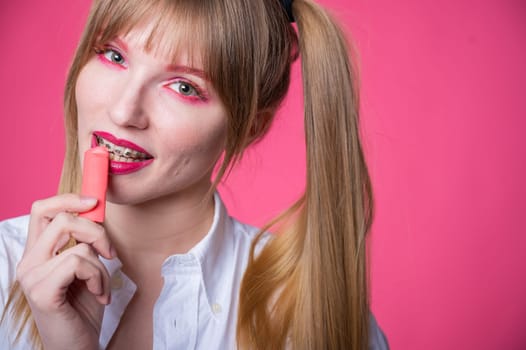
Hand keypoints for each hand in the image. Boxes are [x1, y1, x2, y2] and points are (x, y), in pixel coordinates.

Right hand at [16, 194, 114, 349]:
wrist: (79, 346)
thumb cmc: (84, 307)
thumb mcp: (87, 267)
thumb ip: (85, 241)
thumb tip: (95, 211)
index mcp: (37, 253)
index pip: (42, 210)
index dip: (69, 198)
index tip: (94, 202)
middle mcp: (28, 262)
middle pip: (61, 218)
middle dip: (96, 231)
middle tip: (109, 252)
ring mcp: (32, 277)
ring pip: (78, 245)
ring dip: (101, 266)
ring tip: (100, 286)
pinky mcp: (42, 292)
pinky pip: (78, 263)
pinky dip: (98, 277)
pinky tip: (98, 295)